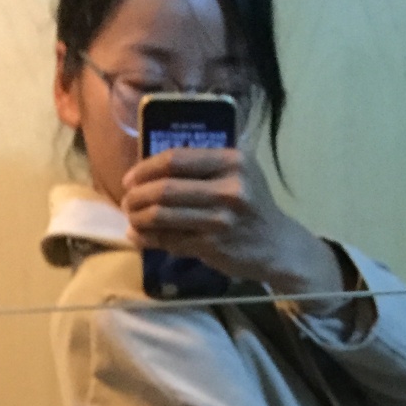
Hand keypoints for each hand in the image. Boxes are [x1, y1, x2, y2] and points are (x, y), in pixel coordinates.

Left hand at [121, 147, 348, 297]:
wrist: (277, 245)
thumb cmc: (253, 207)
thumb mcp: (241, 173)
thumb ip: (206, 164)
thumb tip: (154, 167)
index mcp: (232, 161)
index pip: (175, 159)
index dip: (145, 168)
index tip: (131, 178)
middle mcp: (228, 188)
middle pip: (165, 188)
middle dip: (137, 195)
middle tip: (127, 201)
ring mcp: (220, 220)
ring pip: (163, 215)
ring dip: (138, 217)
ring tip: (131, 217)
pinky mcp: (213, 246)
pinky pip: (170, 240)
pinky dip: (149, 239)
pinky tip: (139, 236)